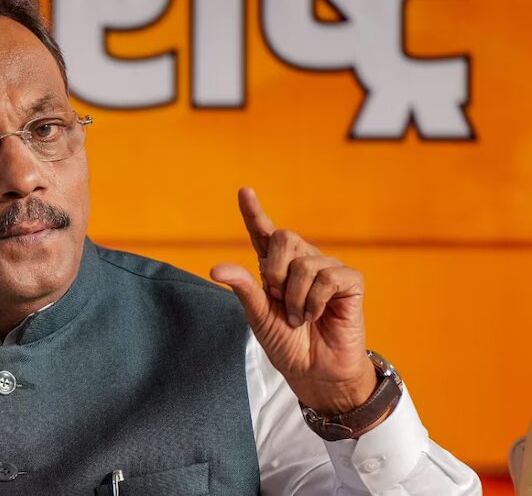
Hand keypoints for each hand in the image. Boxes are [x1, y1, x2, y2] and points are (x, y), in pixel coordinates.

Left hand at [210, 188, 376, 414]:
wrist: (315, 372)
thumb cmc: (287, 344)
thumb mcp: (258, 315)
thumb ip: (243, 288)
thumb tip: (216, 268)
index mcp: (275, 268)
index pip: (263, 233)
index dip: (254, 212)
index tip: (244, 192)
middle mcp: (302, 262)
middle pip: (284, 238)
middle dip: (275, 272)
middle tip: (279, 300)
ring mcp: (327, 269)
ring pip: (304, 263)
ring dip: (295, 298)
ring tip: (300, 318)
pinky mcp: (349, 281)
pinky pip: (327, 276)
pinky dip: (316, 301)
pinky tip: (318, 316)